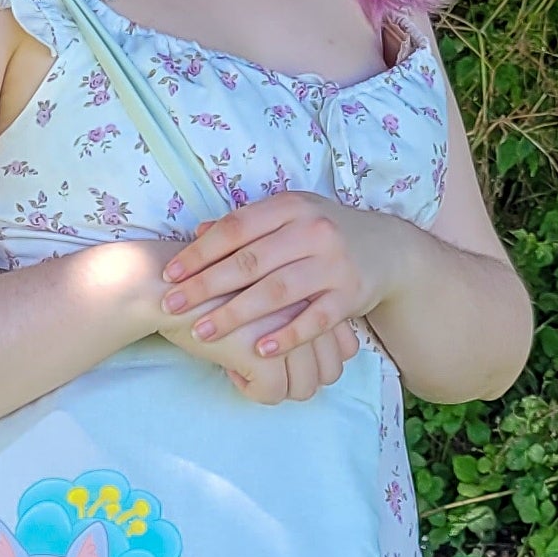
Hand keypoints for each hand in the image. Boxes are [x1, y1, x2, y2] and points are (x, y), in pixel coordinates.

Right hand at [149, 268, 360, 402]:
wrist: (165, 286)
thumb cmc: (214, 289)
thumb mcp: (266, 293)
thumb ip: (302, 314)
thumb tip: (336, 357)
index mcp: (313, 288)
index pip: (346, 348)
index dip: (314, 359)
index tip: (278, 349)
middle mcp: (309, 306)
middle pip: (330, 371)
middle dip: (297, 377)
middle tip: (260, 362)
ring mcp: (289, 327)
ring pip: (305, 387)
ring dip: (274, 385)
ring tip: (244, 364)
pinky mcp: (263, 350)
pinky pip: (273, 393)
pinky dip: (249, 389)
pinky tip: (229, 366)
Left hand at [155, 193, 401, 363]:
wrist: (387, 248)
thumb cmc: (322, 233)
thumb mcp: (288, 217)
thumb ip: (247, 225)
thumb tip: (198, 233)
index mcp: (291, 206)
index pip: (236, 228)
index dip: (200, 252)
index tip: (170, 275)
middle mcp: (313, 231)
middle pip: (251, 261)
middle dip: (207, 286)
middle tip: (173, 307)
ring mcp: (334, 264)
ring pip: (278, 291)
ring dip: (237, 314)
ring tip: (203, 332)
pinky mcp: (351, 295)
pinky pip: (315, 319)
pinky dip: (287, 336)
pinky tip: (259, 350)